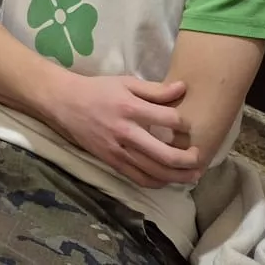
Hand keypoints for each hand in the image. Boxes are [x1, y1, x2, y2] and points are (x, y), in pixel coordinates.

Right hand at [50, 72, 200, 189]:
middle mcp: (126, 132)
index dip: (183, 123)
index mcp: (130, 107)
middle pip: (164, 154)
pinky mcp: (111, 162)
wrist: (65, 103)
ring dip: (177, 176)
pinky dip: (157, 182)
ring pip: (154, 172)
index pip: (168, 119)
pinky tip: (167, 179)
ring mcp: (118, 150)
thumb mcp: (126, 82)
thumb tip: (183, 89)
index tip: (188, 124)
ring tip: (192, 175)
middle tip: (199, 157)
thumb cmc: (98, 90)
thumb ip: (155, 89)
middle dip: (187, 159)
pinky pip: (138, 178)